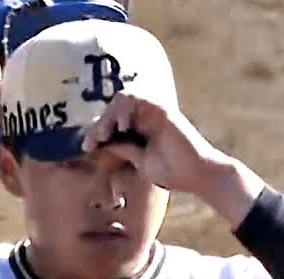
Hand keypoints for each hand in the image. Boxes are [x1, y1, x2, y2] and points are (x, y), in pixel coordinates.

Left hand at [82, 92, 266, 227]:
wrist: (196, 175)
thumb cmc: (173, 172)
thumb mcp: (141, 161)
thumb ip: (124, 149)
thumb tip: (105, 143)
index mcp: (140, 129)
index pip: (112, 120)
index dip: (97, 130)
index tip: (87, 147)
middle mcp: (146, 117)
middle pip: (113, 107)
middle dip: (100, 124)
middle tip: (93, 141)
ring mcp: (154, 111)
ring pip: (122, 99)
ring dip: (110, 115)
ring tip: (107, 133)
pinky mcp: (162, 110)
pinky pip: (136, 98)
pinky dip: (124, 109)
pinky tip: (122, 127)